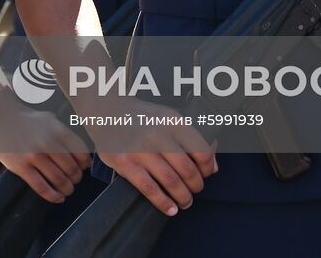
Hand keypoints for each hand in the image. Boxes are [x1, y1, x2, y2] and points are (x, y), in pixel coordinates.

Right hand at [0, 105, 91, 202]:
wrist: (0, 118)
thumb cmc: (28, 121)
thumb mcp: (50, 120)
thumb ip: (66, 136)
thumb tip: (85, 158)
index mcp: (58, 130)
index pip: (81, 153)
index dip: (85, 165)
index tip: (83, 169)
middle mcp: (48, 142)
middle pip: (72, 169)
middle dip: (76, 178)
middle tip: (75, 181)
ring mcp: (34, 155)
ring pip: (59, 180)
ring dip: (67, 189)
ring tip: (68, 190)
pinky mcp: (21, 167)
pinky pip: (41, 187)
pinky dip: (53, 196)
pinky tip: (58, 198)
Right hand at [87, 99, 216, 216]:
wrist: (107, 111)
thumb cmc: (142, 117)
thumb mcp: (168, 117)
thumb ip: (191, 139)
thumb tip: (213, 166)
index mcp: (173, 121)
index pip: (201, 151)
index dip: (207, 169)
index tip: (206, 175)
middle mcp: (158, 133)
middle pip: (187, 169)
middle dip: (195, 186)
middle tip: (194, 191)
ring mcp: (140, 149)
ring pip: (170, 180)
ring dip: (182, 196)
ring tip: (185, 202)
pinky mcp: (125, 162)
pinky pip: (149, 188)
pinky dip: (163, 202)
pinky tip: (170, 208)